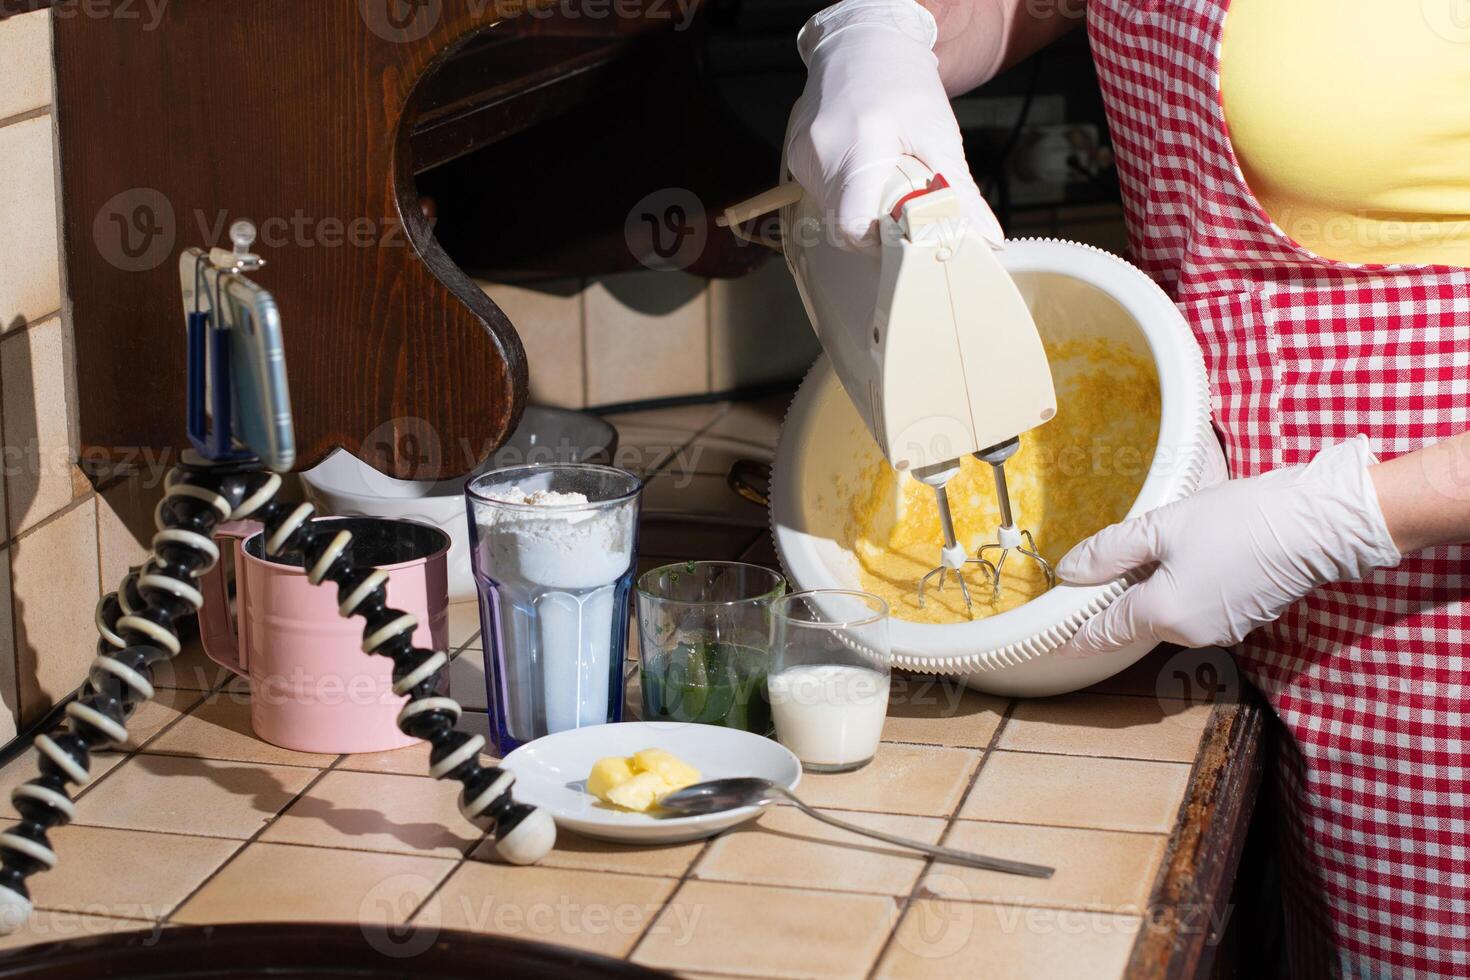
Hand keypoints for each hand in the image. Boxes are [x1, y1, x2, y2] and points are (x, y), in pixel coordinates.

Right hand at [784, 0, 1001, 250]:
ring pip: (831, 211)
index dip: (879, 243)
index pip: (853, 227)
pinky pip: (822, 193)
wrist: (866, 41)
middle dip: (876, 225)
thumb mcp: (940, 135)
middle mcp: (822, 151)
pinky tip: (865, 164)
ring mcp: (803, 154)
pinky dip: (848, 191)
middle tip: (903, 204)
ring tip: (884, 176)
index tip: (904, 234)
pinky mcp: (797, 155)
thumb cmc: (903, 82)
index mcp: (859, 145)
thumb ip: (960, 192)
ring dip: (862, 207)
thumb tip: (987, 238)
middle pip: (843, 224)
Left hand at [1055, 438, 1401, 655]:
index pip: (1104, 632)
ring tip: (1151, 553)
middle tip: (1099, 571)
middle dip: (1116, 602)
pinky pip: (1198, 608)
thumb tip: (1071, 571)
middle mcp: (1190, 634)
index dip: (1077, 634)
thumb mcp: (1160, 527)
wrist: (1317, 525)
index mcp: (1162, 615)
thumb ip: (1110, 552)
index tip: (1055, 641)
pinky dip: (1184, 590)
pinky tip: (1190, 557)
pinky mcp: (1246, 617)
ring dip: (1153, 593)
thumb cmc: (1238, 521)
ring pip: (1168, 615)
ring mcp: (1221, 629)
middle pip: (1135, 623)